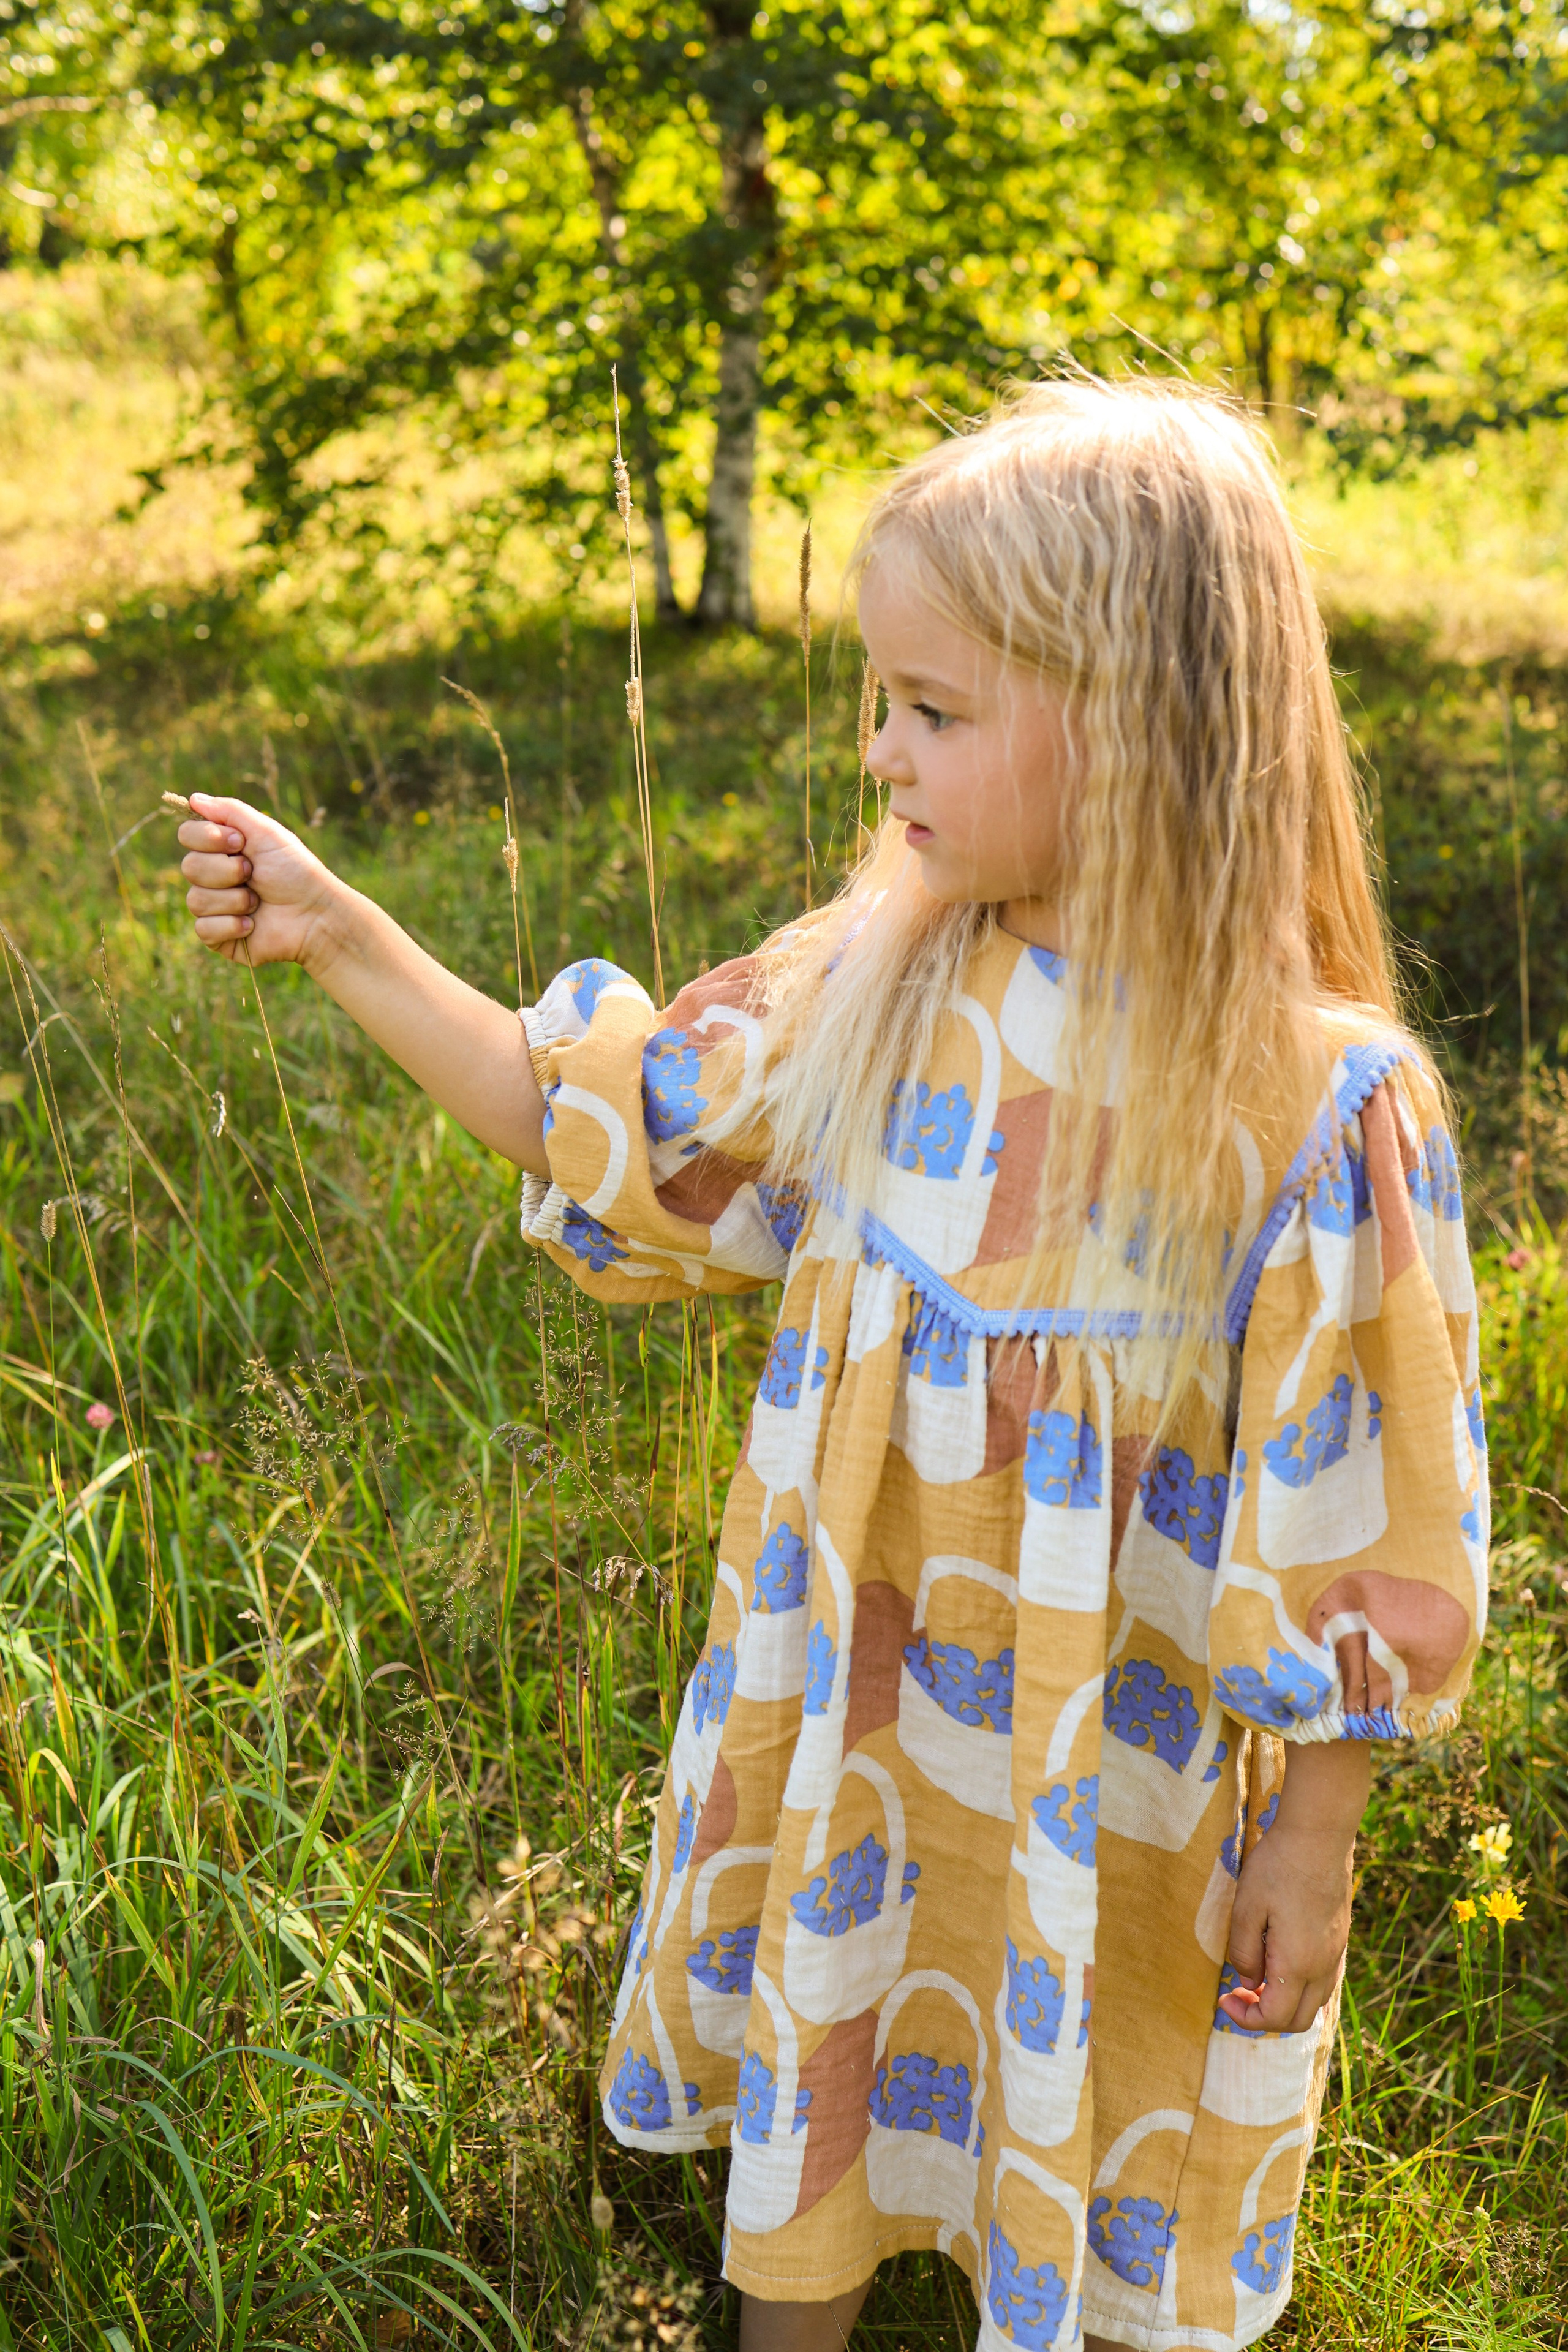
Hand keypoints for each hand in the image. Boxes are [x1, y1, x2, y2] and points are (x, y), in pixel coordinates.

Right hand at [178, 792, 343, 968]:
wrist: (316, 914)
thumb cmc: (295, 871)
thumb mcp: (267, 832)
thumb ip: (230, 811)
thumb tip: (194, 799)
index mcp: (221, 849)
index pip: (187, 835)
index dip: (209, 838)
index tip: (241, 843)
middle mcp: (212, 877)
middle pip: (189, 867)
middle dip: (227, 871)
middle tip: (254, 874)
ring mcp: (213, 907)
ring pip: (195, 900)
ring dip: (234, 900)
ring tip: (258, 902)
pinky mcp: (218, 937)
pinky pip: (203, 928)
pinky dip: (232, 925)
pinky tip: (253, 925)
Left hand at [1217, 1740, 1369, 2034]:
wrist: (1319, 1836)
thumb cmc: (1278, 1867)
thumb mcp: (1246, 1908)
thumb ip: (1245, 1951)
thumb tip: (1249, 1981)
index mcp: (1297, 1965)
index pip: (1275, 2017)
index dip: (1246, 2018)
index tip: (1224, 1998)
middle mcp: (1323, 1967)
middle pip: (1298, 2020)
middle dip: (1265, 2017)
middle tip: (1238, 1994)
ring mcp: (1336, 1954)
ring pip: (1314, 2003)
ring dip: (1284, 2003)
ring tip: (1257, 1981)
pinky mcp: (1340, 1940)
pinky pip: (1323, 1982)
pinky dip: (1300, 1989)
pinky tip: (1280, 1964)